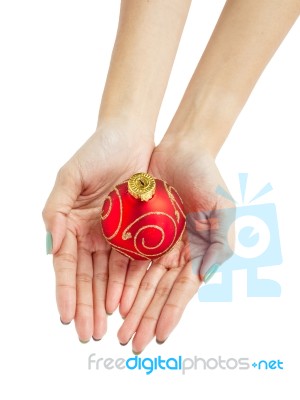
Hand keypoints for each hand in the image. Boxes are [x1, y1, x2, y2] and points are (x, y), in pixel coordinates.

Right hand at [43, 122, 153, 341]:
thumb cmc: (97, 151)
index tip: (65, 315)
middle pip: (88, 277)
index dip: (66, 290)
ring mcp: (114, 235)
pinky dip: (127, 284)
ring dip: (106, 302)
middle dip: (86, 306)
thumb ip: (56, 209)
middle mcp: (91, 234)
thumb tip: (51, 243)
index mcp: (71, 224)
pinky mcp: (136, 232)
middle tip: (88, 334)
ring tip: (106, 328)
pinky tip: (125, 304)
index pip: (67, 265)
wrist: (130, 137)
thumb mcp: (70, 176)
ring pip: (109, 276)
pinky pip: (131, 262)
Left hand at [117, 135, 234, 351]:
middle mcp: (175, 253)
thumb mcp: (223, 210)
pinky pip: (127, 260)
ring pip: (140, 281)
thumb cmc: (208, 178)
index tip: (159, 338)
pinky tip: (112, 299)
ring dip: (130, 306)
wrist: (182, 150)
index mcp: (197, 253)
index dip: (171, 314)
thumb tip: (204, 277)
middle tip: (131, 343)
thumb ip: (218, 244)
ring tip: (118, 329)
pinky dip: (120, 281)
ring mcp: (156, 244)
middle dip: (145, 318)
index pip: (182, 290)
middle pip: (157, 292)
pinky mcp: (137, 231)